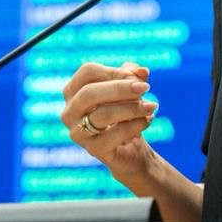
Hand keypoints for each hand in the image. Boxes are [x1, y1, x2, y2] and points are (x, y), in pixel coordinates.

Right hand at [61, 61, 157, 181]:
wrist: (131, 150)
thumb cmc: (125, 113)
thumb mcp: (129, 90)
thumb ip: (133, 76)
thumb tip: (142, 71)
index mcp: (73, 91)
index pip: (87, 72)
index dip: (114, 71)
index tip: (138, 77)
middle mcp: (69, 112)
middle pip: (89, 93)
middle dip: (120, 88)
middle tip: (145, 87)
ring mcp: (78, 133)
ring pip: (103, 114)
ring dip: (132, 107)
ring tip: (152, 106)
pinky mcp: (94, 150)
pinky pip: (115, 134)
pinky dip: (135, 124)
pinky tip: (148, 119)